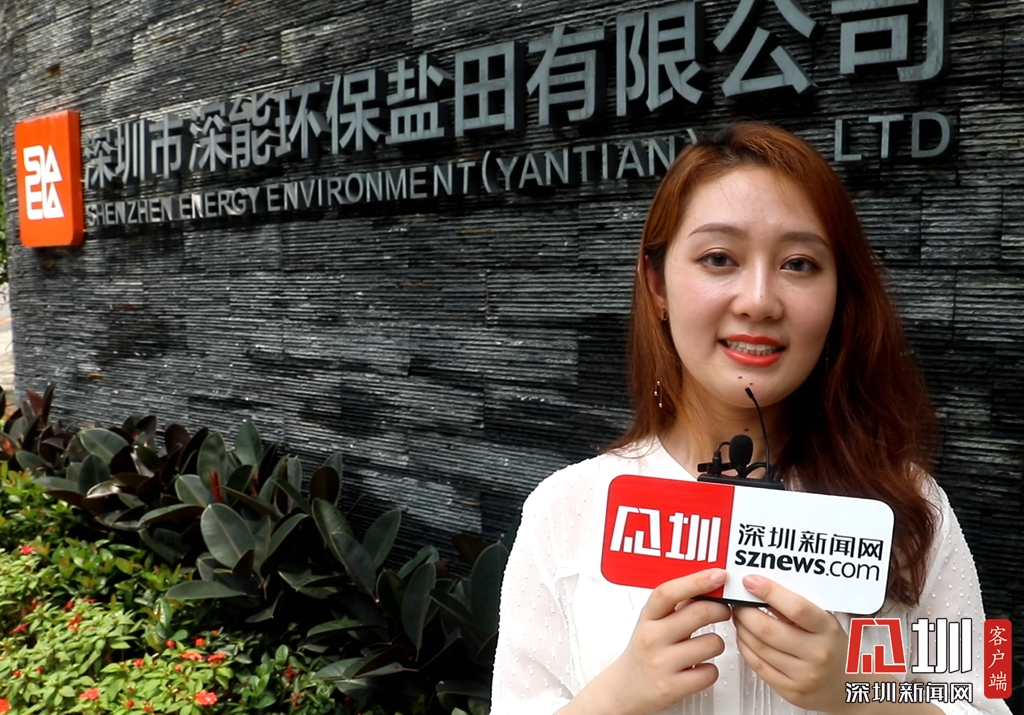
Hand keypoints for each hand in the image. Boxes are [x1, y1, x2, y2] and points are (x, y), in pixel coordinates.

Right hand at [600, 569, 731, 714]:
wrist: (625, 689)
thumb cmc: (644, 651)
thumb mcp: (652, 622)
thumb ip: (676, 605)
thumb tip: (707, 584)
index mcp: (648, 618)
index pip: (670, 592)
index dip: (697, 581)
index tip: (718, 575)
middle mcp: (652, 638)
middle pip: (699, 613)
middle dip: (721, 610)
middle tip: (723, 611)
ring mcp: (662, 663)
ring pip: (712, 643)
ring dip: (716, 644)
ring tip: (705, 646)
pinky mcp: (672, 688)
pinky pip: (710, 672)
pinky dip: (710, 670)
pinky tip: (698, 668)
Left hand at [732, 574, 850, 713]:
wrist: (848, 687)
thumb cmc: (833, 649)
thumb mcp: (824, 623)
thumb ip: (795, 608)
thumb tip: (763, 588)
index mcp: (827, 630)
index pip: (796, 608)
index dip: (769, 592)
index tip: (751, 581)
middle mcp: (817, 654)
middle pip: (768, 629)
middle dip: (745, 612)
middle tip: (738, 602)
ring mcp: (803, 675)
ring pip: (759, 648)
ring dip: (742, 629)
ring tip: (740, 618)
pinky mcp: (790, 691)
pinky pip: (758, 666)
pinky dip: (745, 648)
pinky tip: (745, 638)